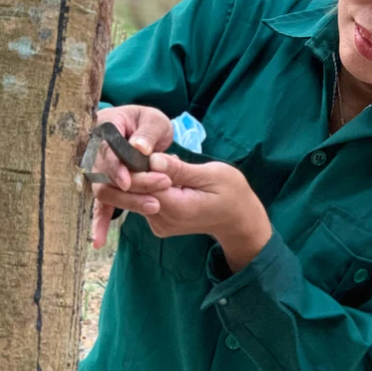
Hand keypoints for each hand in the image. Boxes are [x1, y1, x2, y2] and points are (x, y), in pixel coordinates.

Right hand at [89, 105, 172, 248]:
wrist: (142, 128)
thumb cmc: (148, 122)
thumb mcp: (154, 121)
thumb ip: (147, 133)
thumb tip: (139, 148)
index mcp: (105, 127)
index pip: (106, 149)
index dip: (115, 167)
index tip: (128, 182)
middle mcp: (94, 149)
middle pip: (104, 174)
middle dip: (130, 188)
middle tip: (157, 197)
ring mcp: (96, 168)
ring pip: (105, 190)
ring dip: (127, 202)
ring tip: (153, 208)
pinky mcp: (104, 184)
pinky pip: (100, 204)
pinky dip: (99, 222)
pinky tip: (98, 241)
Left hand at [94, 153, 271, 271]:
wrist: (238, 219)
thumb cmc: (232, 193)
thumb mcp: (212, 175)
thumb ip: (180, 170)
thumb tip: (152, 160)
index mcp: (176, 209)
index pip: (142, 186)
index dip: (137, 165)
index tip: (141, 146)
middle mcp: (163, 221)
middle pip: (133, 193)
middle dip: (134, 170)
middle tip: (146, 150)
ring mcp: (159, 224)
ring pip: (136, 195)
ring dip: (143, 176)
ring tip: (163, 162)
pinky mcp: (158, 223)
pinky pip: (144, 199)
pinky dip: (150, 184)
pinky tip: (166, 175)